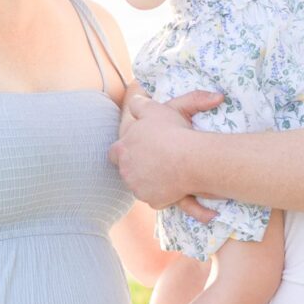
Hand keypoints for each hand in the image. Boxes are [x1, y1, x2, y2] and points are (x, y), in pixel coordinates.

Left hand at [112, 90, 224, 210]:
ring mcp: (139, 189)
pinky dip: (165, 194)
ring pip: (141, 186)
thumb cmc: (171, 131)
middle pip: (128, 172)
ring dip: (151, 181)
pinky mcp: (154, 201)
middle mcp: (126, 172)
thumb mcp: (153, 109)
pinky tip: (177, 185)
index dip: (124, 151)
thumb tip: (135, 102)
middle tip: (157, 160)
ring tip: (169, 172)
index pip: (113, 153)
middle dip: (138, 168)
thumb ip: (139, 105)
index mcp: (122, 149)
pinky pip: (157, 199)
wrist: (189, 158)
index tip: (136, 149)